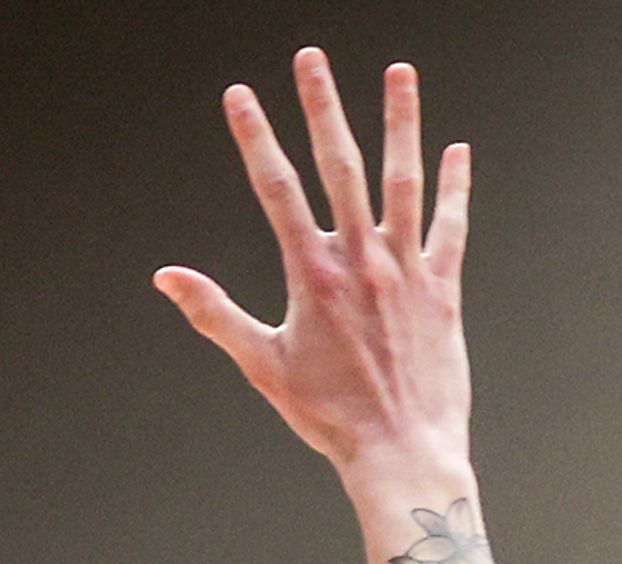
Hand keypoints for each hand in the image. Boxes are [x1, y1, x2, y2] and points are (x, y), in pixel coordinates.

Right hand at [157, 51, 470, 488]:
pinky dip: (454, 185)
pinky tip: (455, 149)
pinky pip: (450, 224)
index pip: (276, 188)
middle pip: (339, 164)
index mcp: (312, 274)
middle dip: (322, 106)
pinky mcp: (444, 287)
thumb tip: (165, 277)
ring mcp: (407, 268)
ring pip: (403, 178)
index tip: (240, 94)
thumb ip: (214, 313)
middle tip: (311, 57)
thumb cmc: (327, 416)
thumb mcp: (262, 365)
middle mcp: (361, 259)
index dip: (255, 137)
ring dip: (401, 121)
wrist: (400, 448)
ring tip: (399, 72)